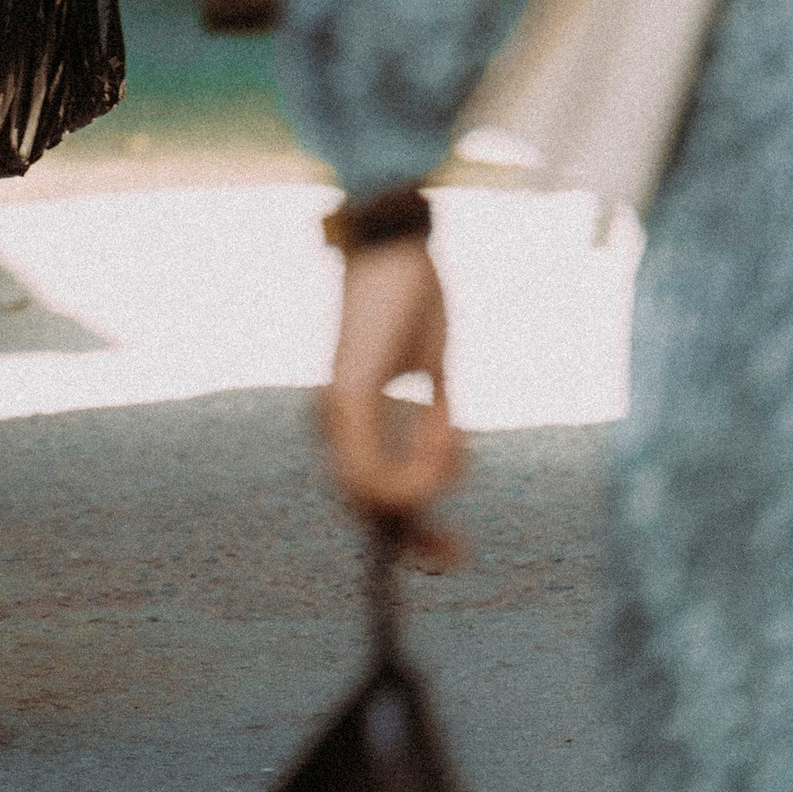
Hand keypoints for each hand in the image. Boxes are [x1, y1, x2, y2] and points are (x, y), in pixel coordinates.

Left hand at [317, 240, 464, 569]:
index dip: (409, 529)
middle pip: (366, 509)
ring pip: (369, 497)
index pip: (370, 492)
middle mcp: (333, 419)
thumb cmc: (415, 295)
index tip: (453, 545)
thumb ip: (433, 422)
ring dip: (422, 489)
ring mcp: (337, 409)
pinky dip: (410, 478)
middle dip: (416, 536)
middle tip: (459, 553)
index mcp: (350, 414)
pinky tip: (440, 440)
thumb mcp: (433, 371)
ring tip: (450, 440)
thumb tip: (441, 467)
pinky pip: (369, 472)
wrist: (397, 238)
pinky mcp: (348, 395)